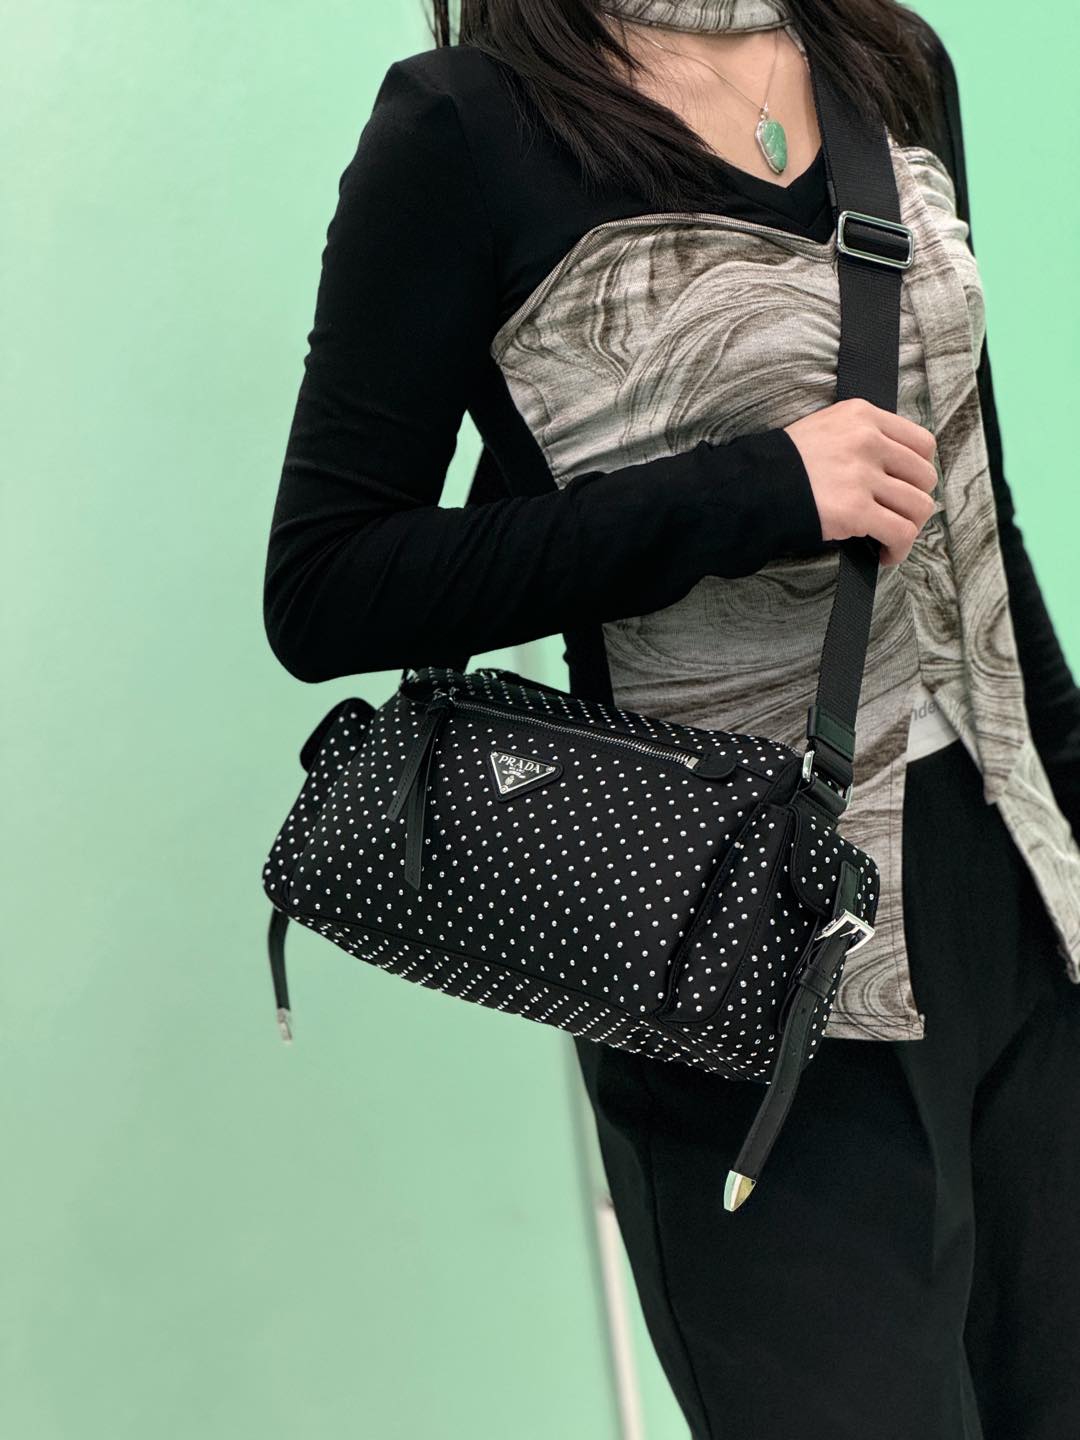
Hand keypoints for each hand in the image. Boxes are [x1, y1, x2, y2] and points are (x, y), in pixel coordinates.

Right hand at [784, 398, 938, 566]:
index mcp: (862, 415)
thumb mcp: (826, 428)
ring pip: (918, 506)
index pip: (921, 442)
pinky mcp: (856, 510)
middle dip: (914, 502)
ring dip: (909, 529)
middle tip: (896, 517)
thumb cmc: (785, 465)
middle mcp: (867, 440)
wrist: (752, 487)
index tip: (906, 488)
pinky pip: (900, 533)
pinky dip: (898, 550)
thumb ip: (861, 437)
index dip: (920, 471)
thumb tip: (896, 468)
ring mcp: (862, 475)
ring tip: (890, 540)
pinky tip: (884, 555)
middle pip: (924, 476)